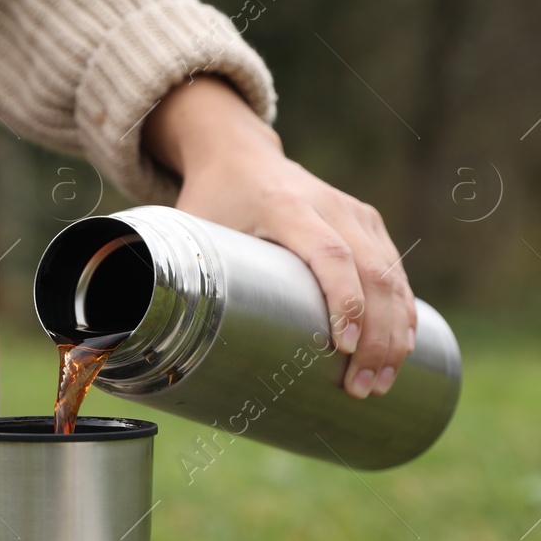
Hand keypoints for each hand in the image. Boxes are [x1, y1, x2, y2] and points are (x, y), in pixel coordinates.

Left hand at [142, 77, 415, 398]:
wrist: (238, 151)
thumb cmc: (209, 199)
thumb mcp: (187, 228)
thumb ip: (168, 276)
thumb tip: (137, 344)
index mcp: (284, 205)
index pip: (327, 254)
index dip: (341, 301)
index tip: (342, 348)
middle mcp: (328, 206)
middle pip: (371, 273)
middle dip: (374, 336)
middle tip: (362, 389)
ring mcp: (354, 213)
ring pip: (391, 275)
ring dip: (393, 333)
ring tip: (380, 384)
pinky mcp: (367, 224)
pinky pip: (396, 272)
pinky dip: (403, 313)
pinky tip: (403, 351)